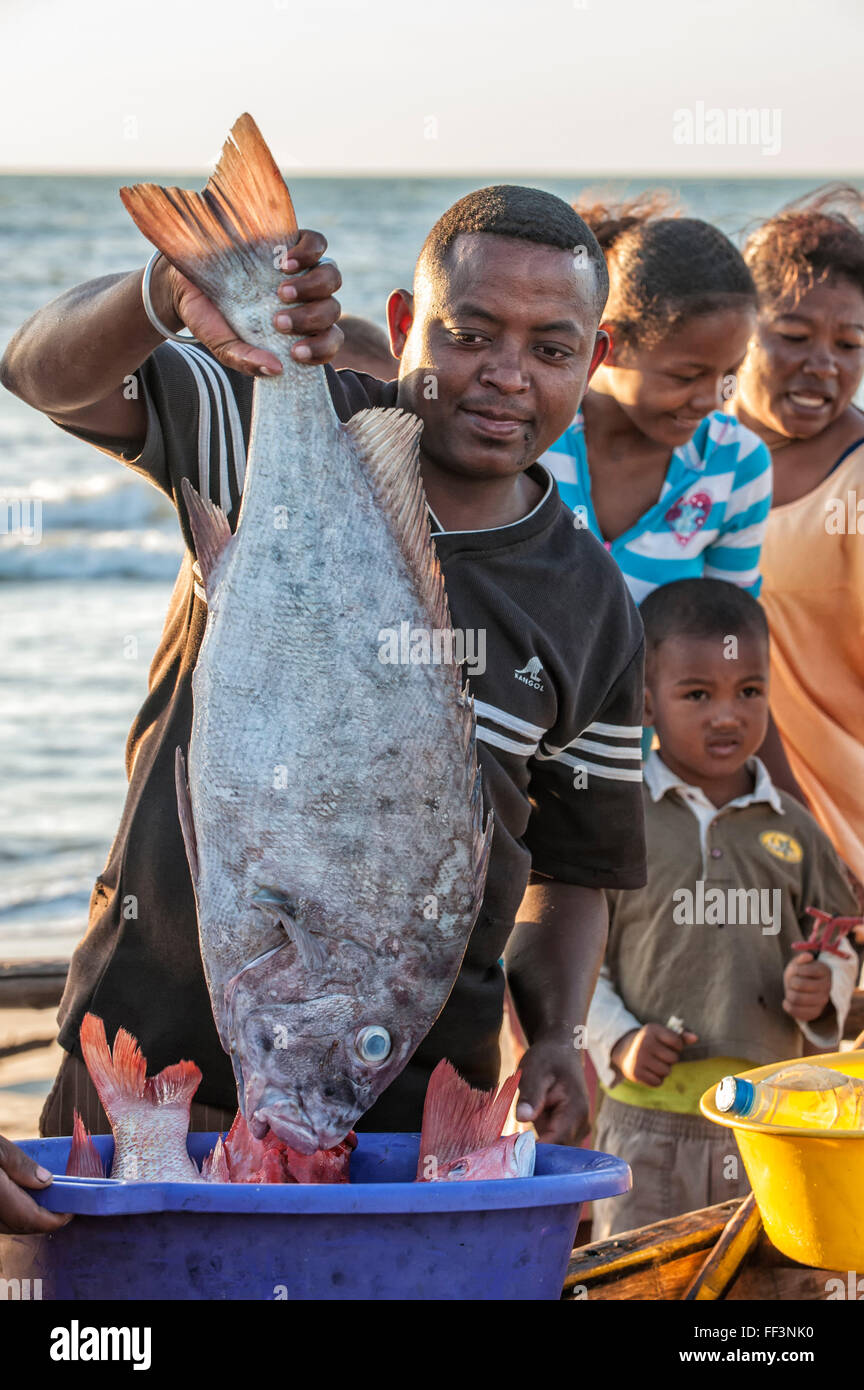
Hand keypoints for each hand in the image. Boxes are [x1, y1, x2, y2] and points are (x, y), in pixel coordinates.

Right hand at [0, 1134, 72, 1234]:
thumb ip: (20, 1165)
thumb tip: (46, 1181)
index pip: (30, 1219)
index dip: (53, 1220)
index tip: (72, 1211)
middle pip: (20, 1226)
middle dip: (43, 1220)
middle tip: (65, 1207)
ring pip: (10, 1226)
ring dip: (29, 1219)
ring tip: (49, 1202)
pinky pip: (3, 1221)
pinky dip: (16, 1215)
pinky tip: (26, 1201)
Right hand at [151, 229, 343, 376]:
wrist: (182, 280)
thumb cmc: (208, 316)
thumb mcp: (221, 343)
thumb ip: (245, 359)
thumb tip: (276, 369)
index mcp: (298, 329)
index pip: (329, 340)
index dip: (322, 348)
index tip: (296, 353)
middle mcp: (306, 299)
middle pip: (332, 309)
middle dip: (310, 320)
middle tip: (278, 323)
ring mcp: (301, 269)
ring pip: (331, 277)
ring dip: (312, 288)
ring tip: (280, 292)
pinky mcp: (291, 240)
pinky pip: (317, 243)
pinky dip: (308, 253)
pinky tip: (283, 263)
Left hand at [514, 1039, 590, 1142]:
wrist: (560, 1052)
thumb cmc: (547, 1059)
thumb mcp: (534, 1071)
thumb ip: (530, 1095)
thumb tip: (522, 1118)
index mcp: (576, 1111)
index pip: (557, 1142)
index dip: (535, 1150)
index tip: (513, 1152)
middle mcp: (582, 1125)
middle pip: (557, 1151)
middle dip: (534, 1151)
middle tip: (510, 1149)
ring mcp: (578, 1130)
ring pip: (555, 1151)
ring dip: (536, 1147)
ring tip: (517, 1139)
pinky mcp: (570, 1132)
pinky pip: (554, 1146)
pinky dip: (539, 1143)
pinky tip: (524, 1137)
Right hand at [611, 1023, 698, 1086]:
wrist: (624, 1051)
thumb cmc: (651, 1042)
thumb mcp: (663, 1034)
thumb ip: (681, 1036)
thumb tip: (696, 1038)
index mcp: (652, 1029)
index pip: (677, 1042)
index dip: (677, 1046)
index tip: (669, 1045)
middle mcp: (644, 1042)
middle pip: (673, 1059)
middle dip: (670, 1059)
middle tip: (660, 1055)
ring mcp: (639, 1058)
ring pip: (666, 1072)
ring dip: (663, 1070)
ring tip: (654, 1063)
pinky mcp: (636, 1073)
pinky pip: (657, 1082)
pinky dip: (656, 1079)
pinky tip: (649, 1071)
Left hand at [783, 951, 831, 1021]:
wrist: (804, 989)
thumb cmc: (801, 974)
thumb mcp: (799, 963)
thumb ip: (801, 959)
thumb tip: (808, 956)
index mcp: (824, 971)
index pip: (806, 970)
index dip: (796, 970)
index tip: (796, 971)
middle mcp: (827, 987)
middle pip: (799, 984)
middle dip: (791, 983)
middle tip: (792, 983)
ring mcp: (823, 1001)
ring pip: (796, 999)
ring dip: (788, 994)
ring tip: (790, 992)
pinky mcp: (816, 1012)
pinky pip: (798, 1013)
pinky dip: (788, 1007)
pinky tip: (787, 1002)